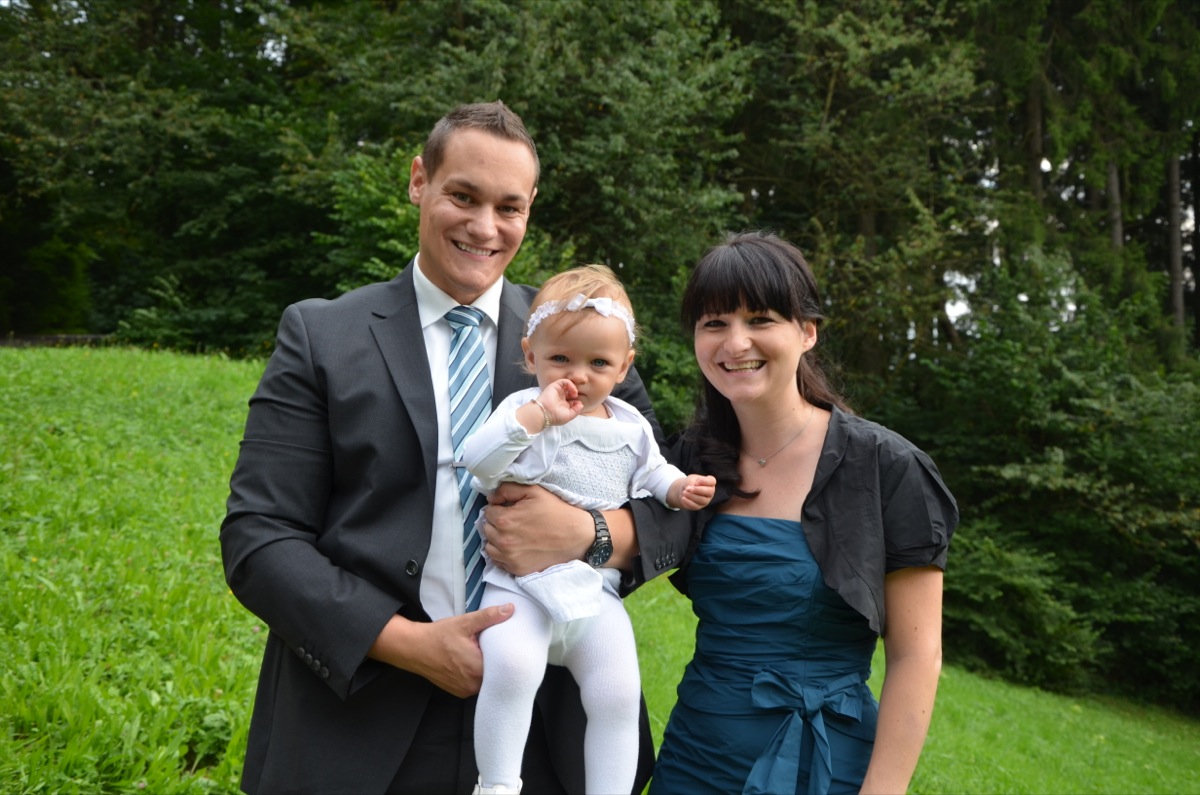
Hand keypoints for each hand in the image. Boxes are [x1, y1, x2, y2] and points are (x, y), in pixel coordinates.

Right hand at [368, 605, 512, 697]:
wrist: (414, 648)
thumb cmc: (438, 636)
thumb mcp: (465, 623)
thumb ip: (489, 617)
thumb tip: (510, 609)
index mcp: (478, 669)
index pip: (503, 664)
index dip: (505, 654)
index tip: (505, 645)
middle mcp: (473, 685)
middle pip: (495, 673)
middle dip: (495, 661)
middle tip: (493, 647)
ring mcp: (465, 691)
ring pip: (485, 680)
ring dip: (485, 669)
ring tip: (481, 654)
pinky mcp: (459, 692)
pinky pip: (475, 684)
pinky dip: (475, 675)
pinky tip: (471, 663)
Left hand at [482, 482, 591, 575]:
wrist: (576, 535)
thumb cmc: (556, 511)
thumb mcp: (533, 491)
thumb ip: (507, 489)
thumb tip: (491, 498)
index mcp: (505, 520)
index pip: (488, 511)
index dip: (499, 507)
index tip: (510, 508)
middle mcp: (504, 541)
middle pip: (487, 529)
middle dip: (496, 523)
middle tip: (512, 520)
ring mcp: (510, 558)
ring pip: (489, 546)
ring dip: (496, 539)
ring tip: (511, 534)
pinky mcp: (517, 569)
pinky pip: (498, 561)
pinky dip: (502, 554)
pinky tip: (515, 546)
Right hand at [536, 378, 583, 424]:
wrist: (545, 413)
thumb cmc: (556, 417)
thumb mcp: (569, 416)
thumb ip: (576, 410)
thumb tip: (581, 404)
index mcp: (562, 406)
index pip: (572, 401)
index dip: (577, 401)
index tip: (578, 405)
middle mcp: (560, 398)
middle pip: (570, 392)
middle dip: (575, 394)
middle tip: (576, 398)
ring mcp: (557, 392)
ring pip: (567, 386)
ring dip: (573, 388)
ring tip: (575, 393)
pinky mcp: (554, 386)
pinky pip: (564, 381)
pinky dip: (570, 384)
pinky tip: (573, 390)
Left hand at [674, 474, 716, 509]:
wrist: (685, 490)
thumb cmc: (690, 483)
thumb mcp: (690, 479)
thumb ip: (691, 481)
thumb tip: (689, 488)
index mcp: (710, 483)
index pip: (712, 481)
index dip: (706, 481)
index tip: (698, 480)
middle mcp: (710, 492)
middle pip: (709, 492)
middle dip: (698, 490)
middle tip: (689, 488)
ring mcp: (705, 500)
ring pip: (702, 500)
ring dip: (692, 496)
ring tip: (684, 492)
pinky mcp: (699, 506)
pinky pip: (695, 506)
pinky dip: (688, 502)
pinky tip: (683, 498)